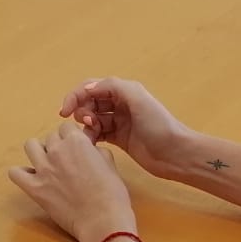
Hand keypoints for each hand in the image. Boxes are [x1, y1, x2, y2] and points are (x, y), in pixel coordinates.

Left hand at [7, 121, 137, 241]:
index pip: (66, 127)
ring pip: (30, 146)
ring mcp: (42, 169)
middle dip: (58, 145)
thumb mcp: (110, 164)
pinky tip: (32, 178)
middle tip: (67, 161)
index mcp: (76, 141)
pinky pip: (15, 173)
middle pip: (50, 137)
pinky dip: (21, 173)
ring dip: (39, 152)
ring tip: (48, 164)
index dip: (72, 137)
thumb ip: (96, 151)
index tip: (77, 148)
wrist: (102, 220)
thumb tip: (89, 148)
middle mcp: (56, 150)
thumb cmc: (112, 194)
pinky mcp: (34, 188)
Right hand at [59, 78, 191, 178]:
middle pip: (89, 102)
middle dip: (81, 111)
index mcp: (123, 91)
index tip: (64, 112)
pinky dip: (91, 136)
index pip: (91, 87)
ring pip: (92, 118)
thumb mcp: (137, 98)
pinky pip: (98, 133)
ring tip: (91, 135)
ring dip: (86, 125)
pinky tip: (92, 143)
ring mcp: (119, 121)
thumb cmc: (159, 124)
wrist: (175, 154)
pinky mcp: (119, 138)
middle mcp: (120, 103)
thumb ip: (112, 87)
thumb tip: (87, 89)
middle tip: (86, 124)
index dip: (75, 96)